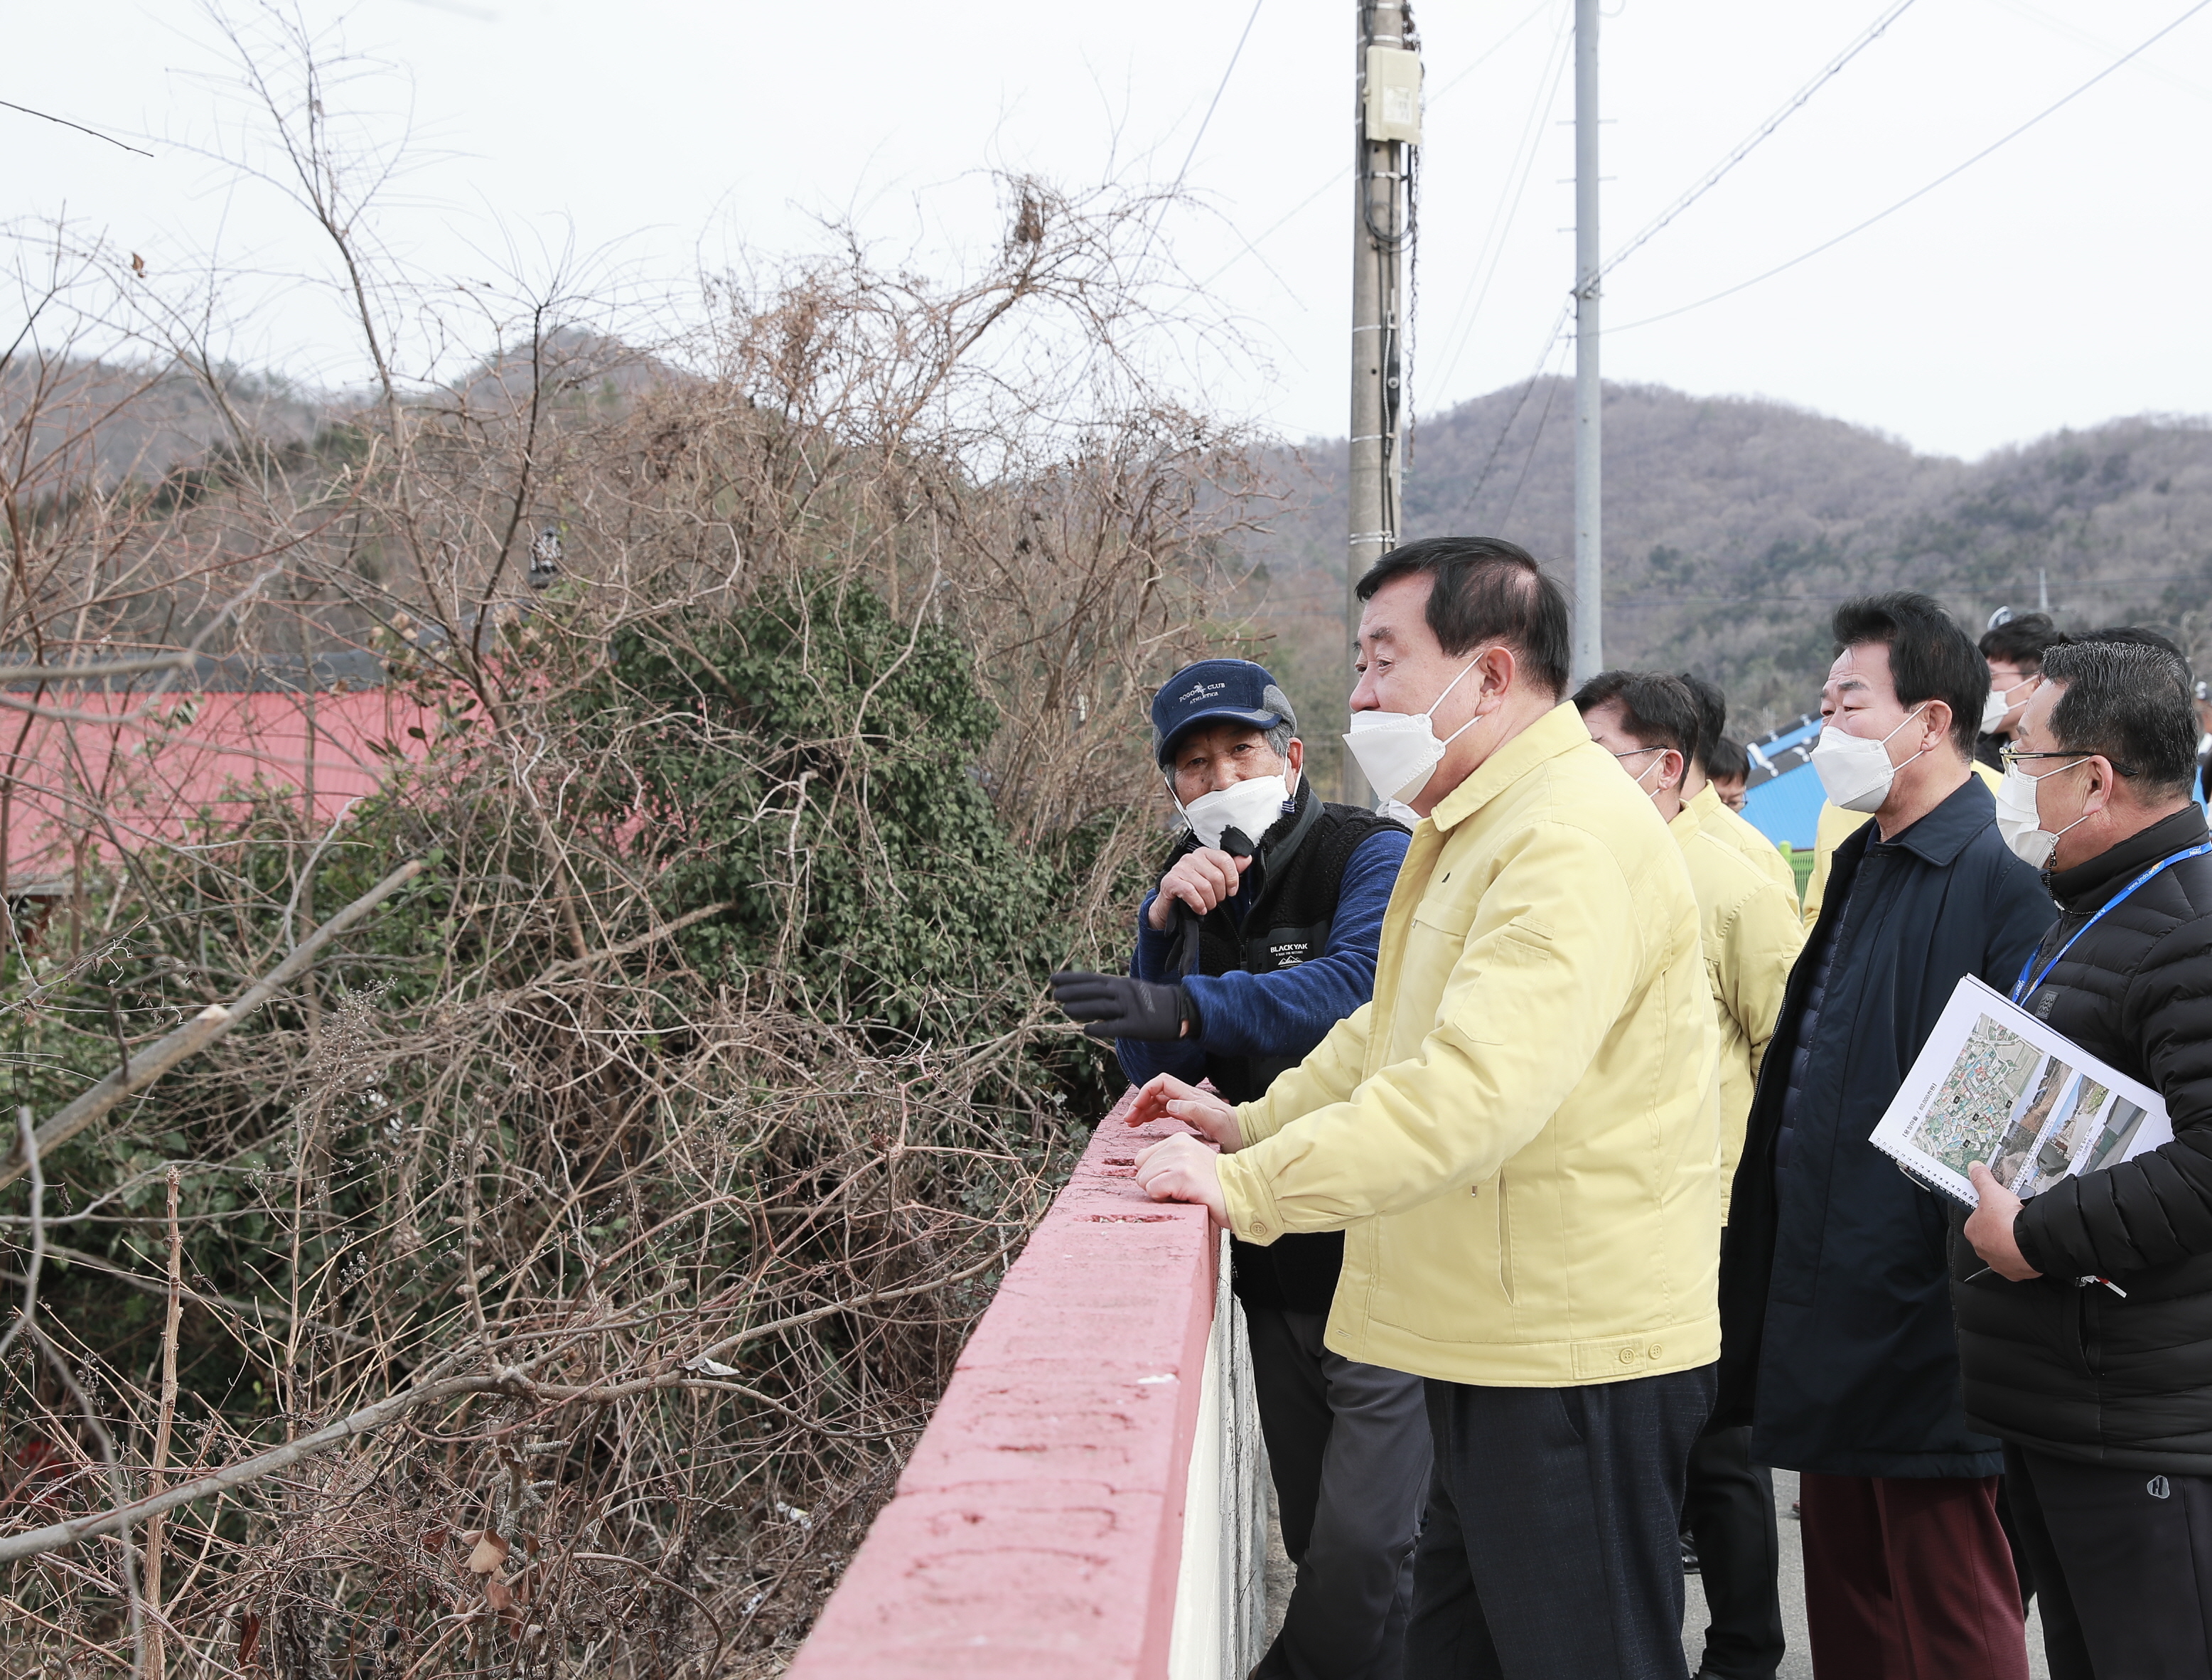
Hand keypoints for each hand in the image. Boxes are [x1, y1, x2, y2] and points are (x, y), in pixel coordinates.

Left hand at [1049, 972, 1193, 1041]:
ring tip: (1064, 1009)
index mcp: (1121, 983)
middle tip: (1054, 992)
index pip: (1092, 979)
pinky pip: (1116, 1027)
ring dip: (1081, 1008)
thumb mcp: (1131, 989)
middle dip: (1073, 991)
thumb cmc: (1153, 1001)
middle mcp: (1123, 993)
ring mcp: (1130, 1008)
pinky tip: (1086, 1030)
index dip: (1072, 979)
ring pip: (1101, 1007)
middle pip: (1093, 991)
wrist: (1182, 1010)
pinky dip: (1100, 1028)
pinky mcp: (1137, 1026)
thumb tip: (1086, 997)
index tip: (1054, 979)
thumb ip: (1110, 992)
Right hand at [1127, 1073, 1243, 1151]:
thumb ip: (1193, 1111)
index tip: (1136, 1109)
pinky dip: (1151, 1115)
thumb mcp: (1215, 1121)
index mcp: (1190, 1095)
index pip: (1160, 1083)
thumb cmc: (1232, 1129)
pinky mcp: (1187, 1115)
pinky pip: (1164, 1110)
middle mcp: (1186, 1097)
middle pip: (1156, 1092)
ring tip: (1131, 1123)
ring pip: (1157, 1101)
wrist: (1245, 1134)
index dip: (1145, 1092)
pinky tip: (1144, 1122)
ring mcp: (1186, 1106)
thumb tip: (1171, 1105)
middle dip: (1140, 1102)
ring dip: (1143, 1110)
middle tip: (1129, 1119)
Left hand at [1134, 1133, 1226, 1222]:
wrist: (1241, 1192)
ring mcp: (1181, 1159)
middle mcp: (1178, 1145)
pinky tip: (1185, 1196)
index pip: (1141, 1158)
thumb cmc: (1214, 1184)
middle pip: (1141, 1171)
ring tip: (1185, 1192)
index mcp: (1178, 1140)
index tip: (1175, 1181)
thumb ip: (1166, 1160)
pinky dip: (1165, 1199)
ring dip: (1161, 1193)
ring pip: (1144, 1181)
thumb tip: (1139, 1165)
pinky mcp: (1183, 1176)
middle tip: (1182, 1188)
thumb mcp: (1189, 1162)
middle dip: (1156, 1185)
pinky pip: (1153, 1190)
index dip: (1154, 1175)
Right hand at [1146, 848, 1253, 930]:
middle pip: (1216, 876)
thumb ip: (1231, 869)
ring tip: (1207, 905)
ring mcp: (1179, 868)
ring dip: (1209, 902)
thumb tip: (1247, 858)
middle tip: (1216, 901)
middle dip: (1219, 894)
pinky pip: (1190, 892)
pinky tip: (1200, 909)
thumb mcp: (1214, 879)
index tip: (1232, 891)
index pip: (1225, 859)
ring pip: (1204, 886)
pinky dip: (1198, 904)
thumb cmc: (1194, 890)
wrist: (1171, 905)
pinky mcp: (1170, 881)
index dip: (1232, 878)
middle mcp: (1191, 858)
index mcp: (1204, 853)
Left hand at [1965, 1162, 2042, 1280]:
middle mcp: (1982, 1250)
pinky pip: (2019, 1263)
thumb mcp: (1992, 1192)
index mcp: (1972, 1231)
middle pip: (1991, 1236)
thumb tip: (1975, 1169)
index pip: (1977, 1220)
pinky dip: (2024, 1256)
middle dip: (2001, 1228)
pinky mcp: (2016, 1273)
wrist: (2030, 1243)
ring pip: (2005, 1250)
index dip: (1989, 1212)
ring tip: (2023, 1231)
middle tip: (2013, 1219)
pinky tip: (2029, 1246)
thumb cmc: (2007, 1222)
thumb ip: (1982, 1179)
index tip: (2000, 1209)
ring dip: (2012, 1243)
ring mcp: (1999, 1262)